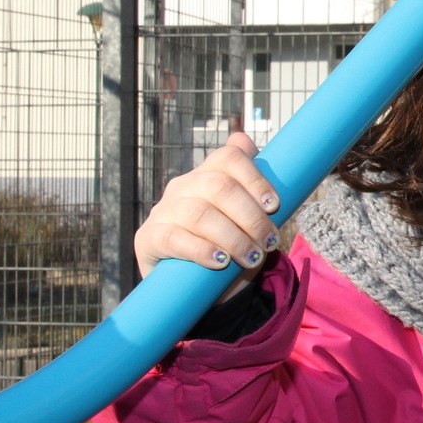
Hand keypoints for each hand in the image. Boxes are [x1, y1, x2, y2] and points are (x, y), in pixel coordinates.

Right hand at [134, 132, 281, 298]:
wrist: (194, 283)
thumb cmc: (226, 244)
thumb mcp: (245, 218)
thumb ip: (251, 187)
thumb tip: (244, 139)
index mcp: (208, 174)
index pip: (229, 157)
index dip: (255, 178)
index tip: (274, 206)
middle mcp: (183, 186)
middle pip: (219, 187)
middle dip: (251, 217)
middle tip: (268, 242)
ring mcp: (164, 211)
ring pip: (200, 214)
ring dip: (233, 237)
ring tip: (251, 258)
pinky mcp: (148, 238)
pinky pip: (174, 238)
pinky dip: (202, 250)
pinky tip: (220, 261)